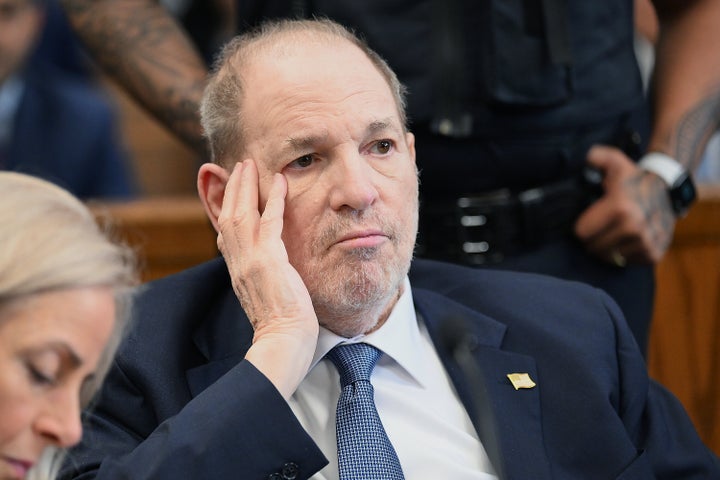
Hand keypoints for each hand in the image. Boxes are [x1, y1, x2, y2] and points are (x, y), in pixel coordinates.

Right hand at [217, 160, 318, 398]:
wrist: (283, 341)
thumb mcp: (263, 295)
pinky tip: (278, 180)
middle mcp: (238, 262)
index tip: (230, 190)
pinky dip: (273, 198)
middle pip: (227, 216)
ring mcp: (250, 260)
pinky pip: (269, 221)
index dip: (225, 207)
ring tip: (249, 165)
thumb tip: (263, 267)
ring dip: (245, 186)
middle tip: (238, 167)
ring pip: (241, 213)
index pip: (225, 232)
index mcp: (237, 270)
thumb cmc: (280, 324)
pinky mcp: (268, 260)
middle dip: (231, 189)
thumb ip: (259, 276)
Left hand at [575, 145, 675, 264]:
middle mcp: (634, 228)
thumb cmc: (634, 179)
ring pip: (609, 258)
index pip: (581, 233)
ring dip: (607, 247)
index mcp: (620, 208)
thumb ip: (595, 156)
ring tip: (612, 232)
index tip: (588, 218)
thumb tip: (584, 158)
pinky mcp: (653, 255)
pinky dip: (623, 253)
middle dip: (592, 239)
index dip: (581, 226)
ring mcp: (645, 243)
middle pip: (593, 248)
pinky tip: (626, 239)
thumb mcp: (614, 162)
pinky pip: (626, 262)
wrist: (668, 190)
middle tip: (599, 227)